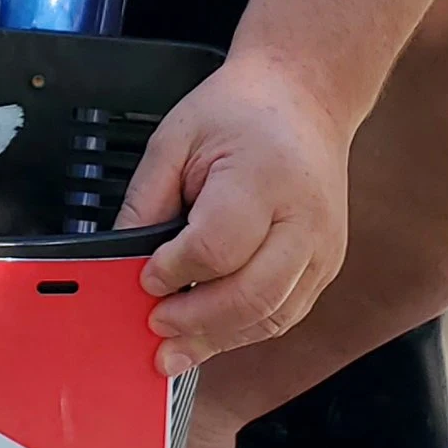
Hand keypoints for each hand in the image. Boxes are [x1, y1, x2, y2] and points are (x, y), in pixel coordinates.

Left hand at [118, 54, 349, 372]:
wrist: (304, 98)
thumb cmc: (241, 111)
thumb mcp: (176, 139)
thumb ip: (146, 201)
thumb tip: (120, 261)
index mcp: (265, 177)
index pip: (217, 247)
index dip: (174, 271)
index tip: (145, 277)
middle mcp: (304, 218)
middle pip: (252, 295)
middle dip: (196, 320)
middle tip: (155, 326)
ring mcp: (323, 246)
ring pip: (273, 316)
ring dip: (219, 338)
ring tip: (176, 348)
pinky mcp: (327, 264)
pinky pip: (285, 313)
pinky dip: (244, 330)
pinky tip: (211, 332)